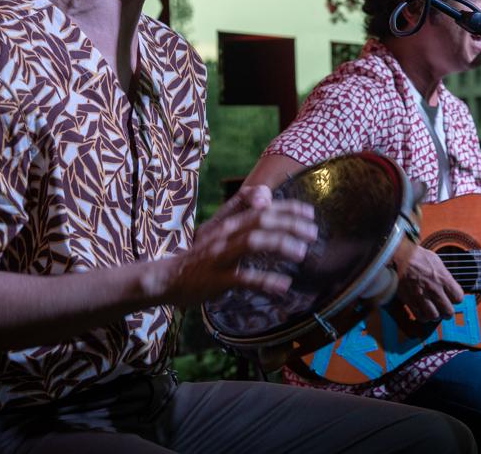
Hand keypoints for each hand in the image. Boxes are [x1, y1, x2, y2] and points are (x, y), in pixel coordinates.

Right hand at [162, 183, 317, 305]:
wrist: (168, 278)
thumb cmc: (201, 254)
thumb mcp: (220, 229)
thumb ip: (242, 211)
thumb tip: (265, 195)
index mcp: (230, 222)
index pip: (263, 208)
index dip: (289, 209)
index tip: (310, 213)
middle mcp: (226, 234)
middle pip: (262, 220)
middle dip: (290, 224)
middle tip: (313, 233)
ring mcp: (221, 255)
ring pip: (254, 243)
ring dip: (281, 245)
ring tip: (302, 253)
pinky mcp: (217, 279)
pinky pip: (244, 278)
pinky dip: (266, 281)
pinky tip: (284, 285)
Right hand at [393, 245, 463, 321]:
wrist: (397, 256)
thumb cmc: (415, 255)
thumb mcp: (435, 260)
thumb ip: (444, 274)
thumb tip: (448, 283)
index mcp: (443, 278)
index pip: (458, 298)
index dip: (455, 298)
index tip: (452, 297)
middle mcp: (434, 289)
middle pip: (448, 311)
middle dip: (447, 311)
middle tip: (444, 308)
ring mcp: (422, 296)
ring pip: (434, 317)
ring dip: (435, 315)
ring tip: (433, 310)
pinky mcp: (410, 301)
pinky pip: (420, 316)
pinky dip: (423, 316)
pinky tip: (422, 311)